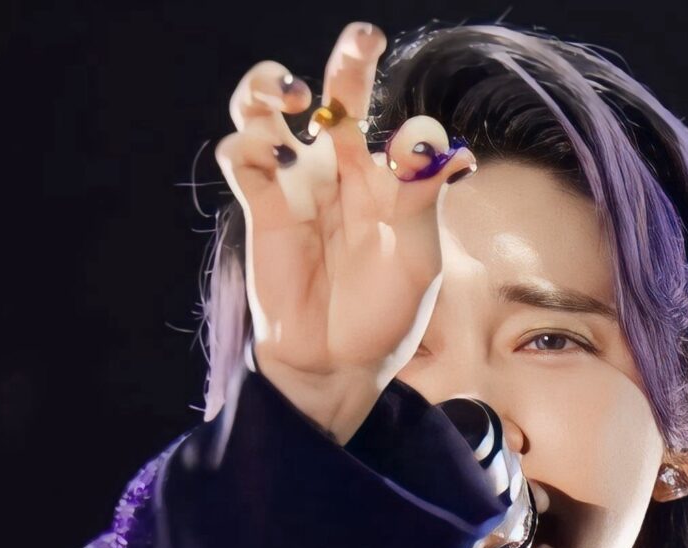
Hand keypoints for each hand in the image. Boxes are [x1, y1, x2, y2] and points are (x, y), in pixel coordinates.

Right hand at [214, 22, 476, 442]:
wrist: (338, 364)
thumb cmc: (384, 316)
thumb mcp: (417, 261)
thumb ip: (422, 201)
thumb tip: (447, 148)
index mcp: (380, 181)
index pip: (380, 118)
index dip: (379, 91)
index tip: (381, 76)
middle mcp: (336, 174)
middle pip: (328, 98)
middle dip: (342, 62)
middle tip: (361, 42)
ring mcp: (295, 187)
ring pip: (265, 112)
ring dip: (271, 87)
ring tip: (296, 96)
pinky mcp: (261, 208)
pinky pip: (240, 156)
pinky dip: (249, 145)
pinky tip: (273, 160)